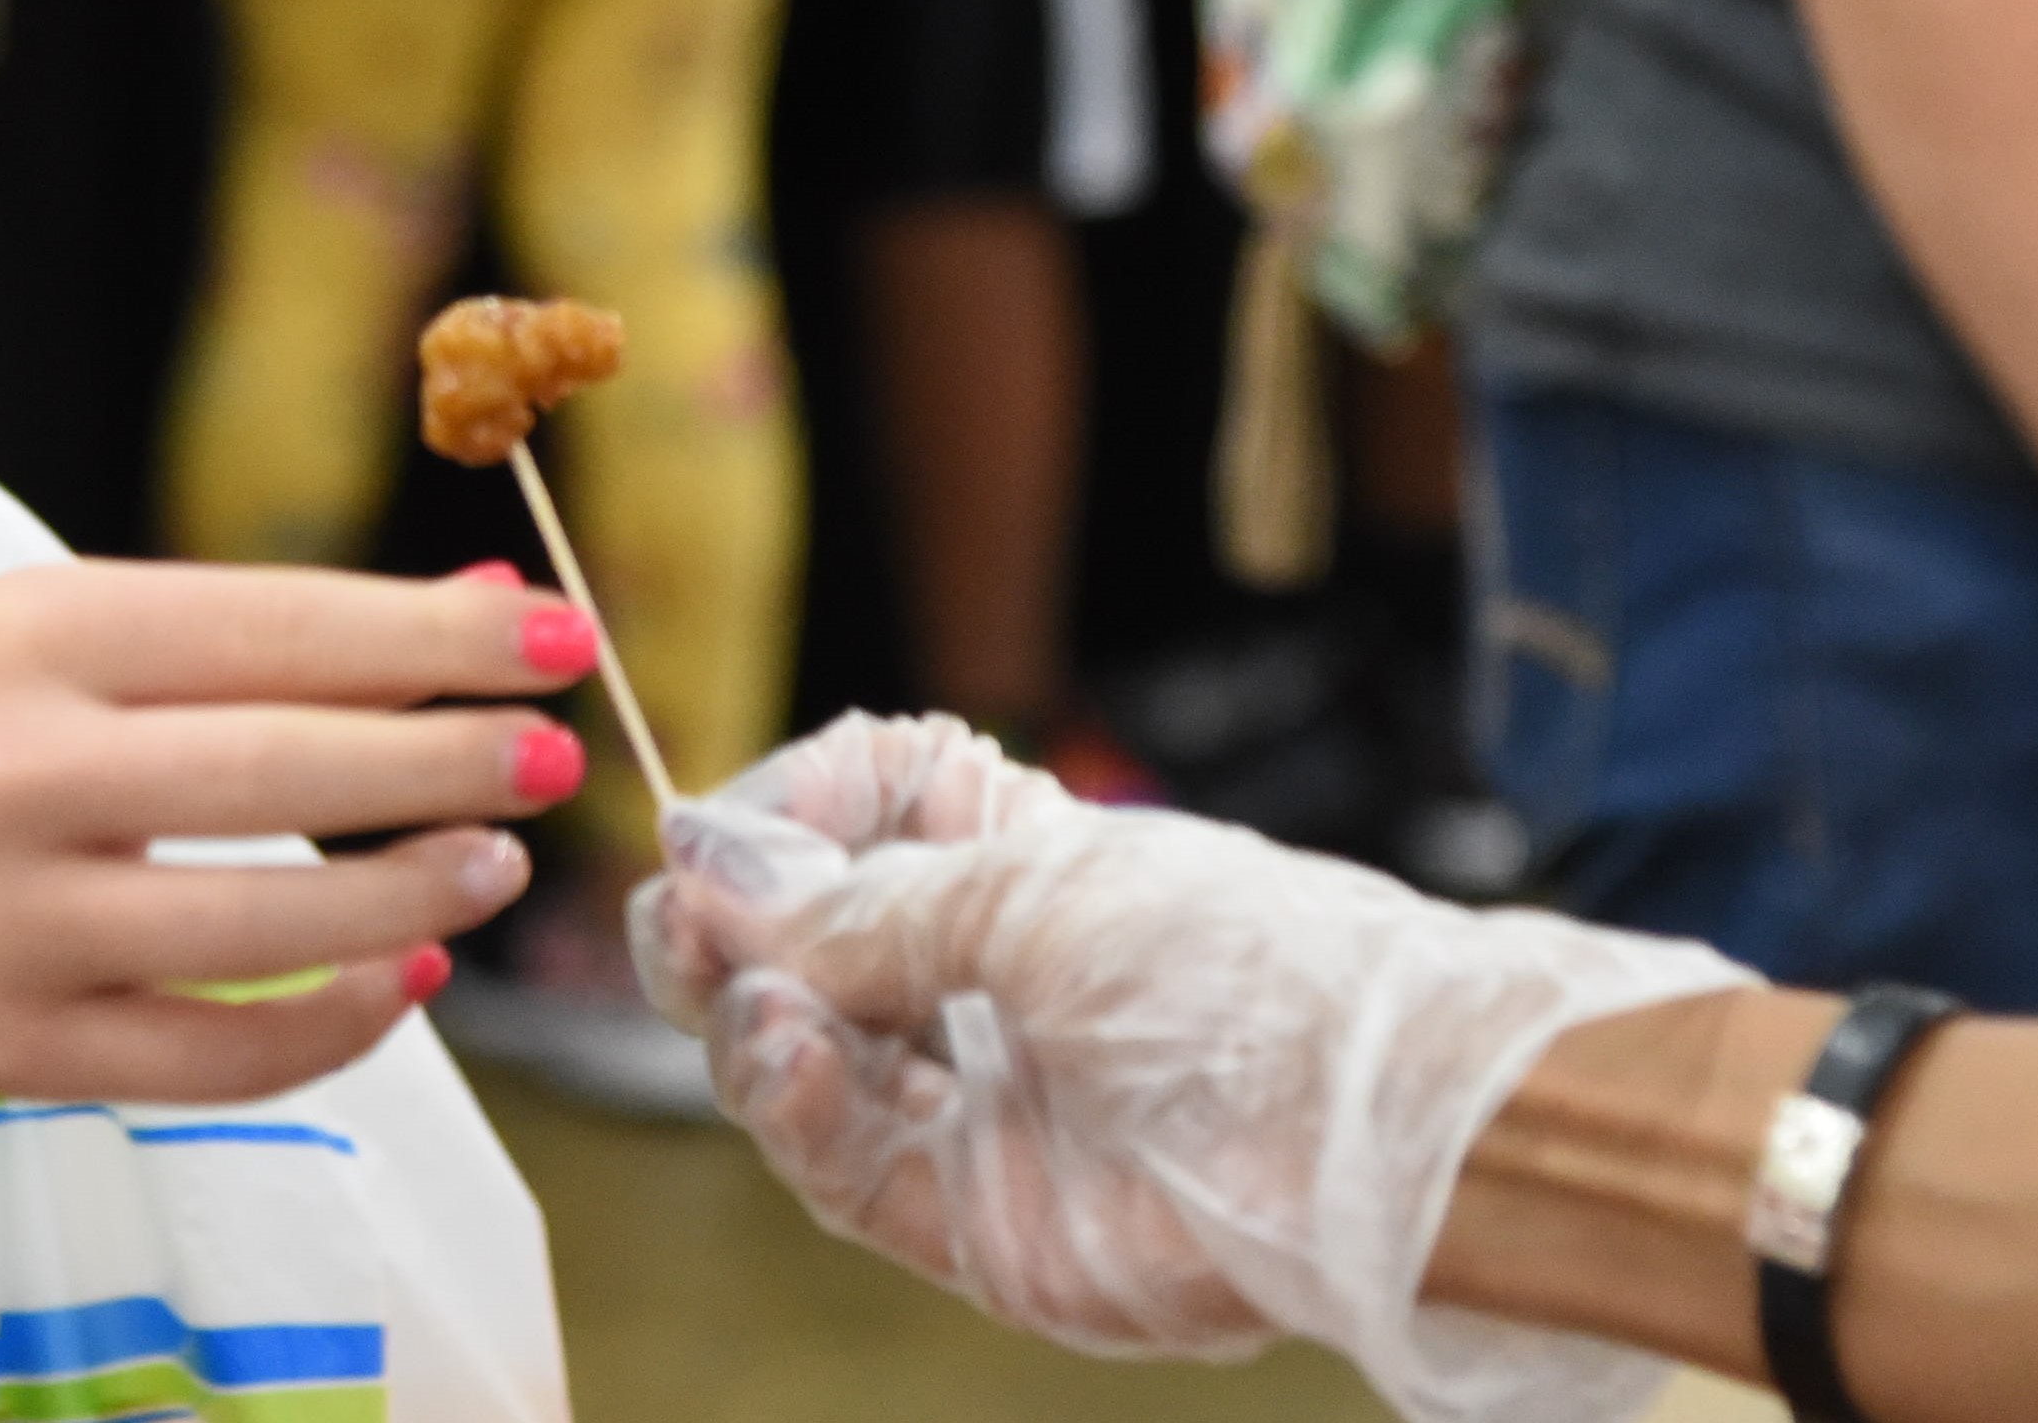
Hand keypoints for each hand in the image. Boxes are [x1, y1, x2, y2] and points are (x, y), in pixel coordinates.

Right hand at [0, 559, 577, 1104]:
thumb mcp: (44, 643)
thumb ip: (243, 636)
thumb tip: (466, 608)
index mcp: (28, 638)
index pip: (269, 627)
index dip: (428, 635)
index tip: (549, 630)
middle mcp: (13, 774)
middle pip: (282, 771)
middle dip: (446, 761)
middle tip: (551, 757)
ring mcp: (12, 925)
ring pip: (263, 929)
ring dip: (411, 899)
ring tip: (494, 865)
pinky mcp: (14, 1048)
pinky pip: (214, 1054)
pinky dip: (331, 1025)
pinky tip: (402, 978)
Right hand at [640, 715, 1747, 1420]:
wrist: (1357, 1136)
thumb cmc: (1231, 970)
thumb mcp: (1029, 891)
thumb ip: (857, 904)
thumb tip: (703, 872)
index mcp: (1018, 870)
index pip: (865, 817)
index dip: (788, 814)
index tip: (725, 829)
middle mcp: (987, 986)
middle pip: (805, 957)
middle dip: (726, 938)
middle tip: (680, 931)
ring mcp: (980, 1106)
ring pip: (806, 1070)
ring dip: (753, 1030)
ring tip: (758, 1009)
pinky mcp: (978, 1223)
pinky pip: (848, 1172)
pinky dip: (800, 1114)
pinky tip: (793, 1060)